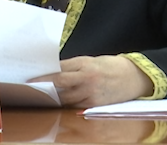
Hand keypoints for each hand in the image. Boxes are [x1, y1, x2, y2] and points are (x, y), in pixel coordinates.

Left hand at [30, 55, 153, 107]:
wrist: (135, 76)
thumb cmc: (111, 66)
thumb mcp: (91, 60)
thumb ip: (73, 66)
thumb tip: (54, 72)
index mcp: (85, 64)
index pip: (58, 70)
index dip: (43, 75)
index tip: (31, 78)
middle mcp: (87, 79)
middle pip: (59, 85)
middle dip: (44, 87)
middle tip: (30, 89)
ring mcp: (91, 94)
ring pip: (65, 99)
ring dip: (52, 98)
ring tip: (40, 97)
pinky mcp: (95, 105)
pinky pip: (75, 106)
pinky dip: (66, 105)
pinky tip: (58, 104)